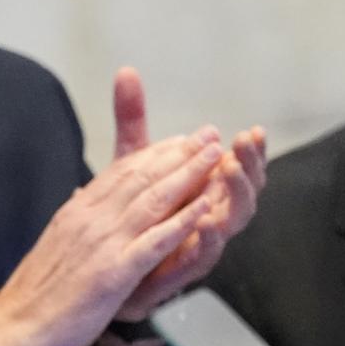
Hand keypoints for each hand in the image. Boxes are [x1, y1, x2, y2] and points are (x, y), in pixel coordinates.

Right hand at [0, 129, 222, 345]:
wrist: (10, 331)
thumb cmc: (31, 299)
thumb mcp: (54, 249)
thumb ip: (74, 226)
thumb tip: (81, 202)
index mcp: (76, 212)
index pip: (120, 173)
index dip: (154, 153)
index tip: (180, 140)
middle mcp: (90, 219)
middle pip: (141, 176)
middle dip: (179, 154)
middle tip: (209, 136)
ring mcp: (103, 244)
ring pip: (152, 200)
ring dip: (188, 175)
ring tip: (215, 157)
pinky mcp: (113, 273)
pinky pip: (154, 242)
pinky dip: (182, 222)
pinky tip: (204, 208)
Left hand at [108, 66, 267, 323]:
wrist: (92, 269)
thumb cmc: (121, 216)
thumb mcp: (127, 162)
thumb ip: (133, 121)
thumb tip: (126, 71)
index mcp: (202, 194)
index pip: (237, 170)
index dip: (250, 154)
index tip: (253, 131)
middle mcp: (205, 220)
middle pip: (243, 196)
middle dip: (250, 169)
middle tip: (245, 146)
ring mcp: (193, 248)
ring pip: (229, 225)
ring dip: (233, 197)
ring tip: (230, 171)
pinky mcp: (173, 274)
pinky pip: (199, 260)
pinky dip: (205, 241)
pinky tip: (206, 222)